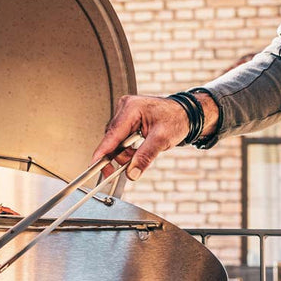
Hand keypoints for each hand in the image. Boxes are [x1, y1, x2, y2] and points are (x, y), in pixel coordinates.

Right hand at [92, 94, 213, 180]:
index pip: (111, 134)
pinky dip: (128, 149)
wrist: (186, 114)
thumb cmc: (176, 119)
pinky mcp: (128, 120)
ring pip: (116, 141)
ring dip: (125, 153)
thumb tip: (132, 172)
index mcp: (130, 108)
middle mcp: (125, 108)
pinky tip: (138, 150)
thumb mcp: (162, 139)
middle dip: (120, 155)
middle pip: (112, 139)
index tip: (94, 166)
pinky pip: (121, 139)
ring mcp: (125, 114)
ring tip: (140, 155)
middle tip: (128, 168)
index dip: (102, 153)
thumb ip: (145, 156)